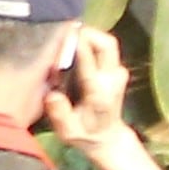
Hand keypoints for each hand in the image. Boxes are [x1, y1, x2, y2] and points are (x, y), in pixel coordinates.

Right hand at [44, 24, 132, 149]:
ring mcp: (116, 74)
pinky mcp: (115, 70)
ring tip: (65, 39)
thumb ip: (60, 115)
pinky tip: (72, 47)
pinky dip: (89, 41)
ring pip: (107, 43)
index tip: (61, 35)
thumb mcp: (68, 133)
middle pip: (107, 45)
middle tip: (63, 32)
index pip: (91, 65)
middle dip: (86, 33)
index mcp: (98, 94)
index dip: (78, 47)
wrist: (108, 137)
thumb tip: (53, 95)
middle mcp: (111, 80)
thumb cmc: (84, 133)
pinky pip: (104, 47)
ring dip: (87, 35)